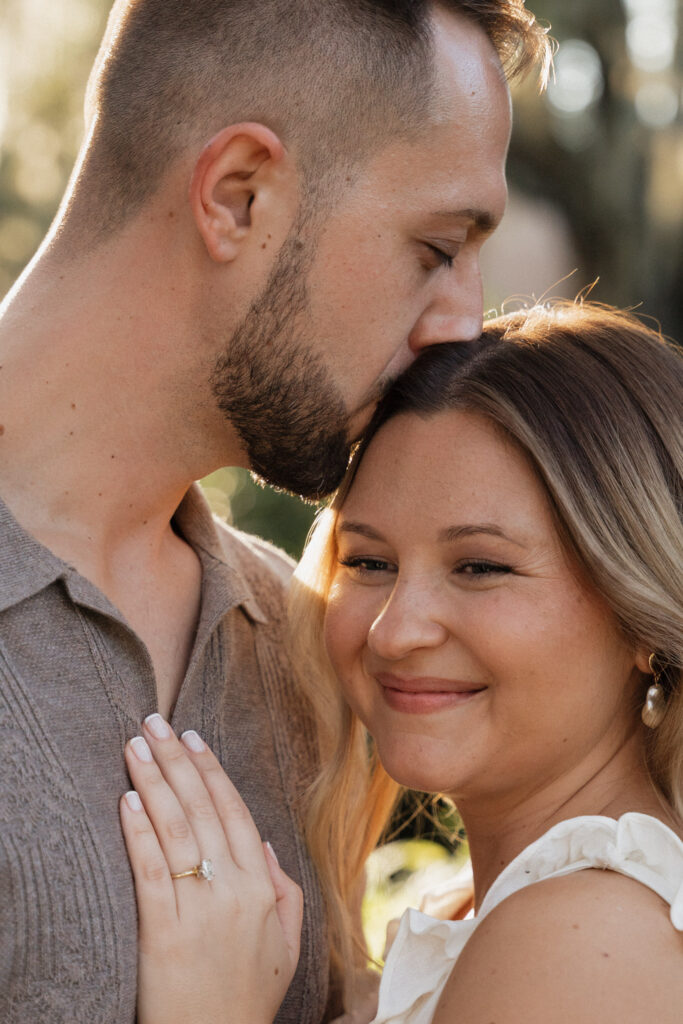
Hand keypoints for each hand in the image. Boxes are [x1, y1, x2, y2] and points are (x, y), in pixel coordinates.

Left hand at [119, 715, 302, 1023]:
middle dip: (176, 760)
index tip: (194, 738)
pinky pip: (151, 872)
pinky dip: (139, 832)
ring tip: (135, 746)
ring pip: (176, 830)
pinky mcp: (163, 933)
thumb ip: (285, 890)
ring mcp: (199, 910)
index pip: (235, 813)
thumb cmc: (250, 997)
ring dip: (153, 781)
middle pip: (201, 810)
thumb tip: (268, 845)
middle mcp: (233, 890)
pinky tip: (128, 800)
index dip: (212, 771)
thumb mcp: (287, 944)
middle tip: (155, 722)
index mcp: (262, 888)